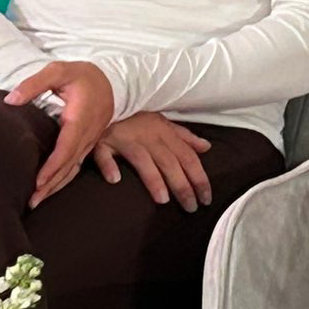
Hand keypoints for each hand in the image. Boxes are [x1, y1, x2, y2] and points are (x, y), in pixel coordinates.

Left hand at [5, 60, 115, 208]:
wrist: (113, 80)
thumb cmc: (82, 75)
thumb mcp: (59, 70)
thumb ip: (34, 84)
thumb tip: (10, 100)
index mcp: (80, 118)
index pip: (66, 147)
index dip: (53, 166)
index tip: (38, 181)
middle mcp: (88, 134)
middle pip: (70, 164)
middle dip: (51, 184)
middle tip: (32, 201)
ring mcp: (91, 140)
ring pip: (74, 168)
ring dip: (57, 185)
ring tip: (38, 200)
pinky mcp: (89, 143)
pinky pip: (78, 164)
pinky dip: (65, 178)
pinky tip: (53, 187)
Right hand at [93, 112, 213, 210]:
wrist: (107, 100)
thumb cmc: (137, 117)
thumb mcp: (163, 122)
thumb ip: (185, 137)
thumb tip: (207, 147)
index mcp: (165, 132)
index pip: (187, 156)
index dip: (199, 177)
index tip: (207, 198)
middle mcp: (148, 136)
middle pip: (169, 161)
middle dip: (182, 185)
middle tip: (191, 208)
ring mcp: (124, 138)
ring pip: (142, 159)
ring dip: (153, 179)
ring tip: (163, 200)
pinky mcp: (101, 142)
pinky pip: (104, 154)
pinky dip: (109, 165)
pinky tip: (114, 179)